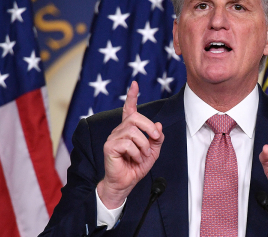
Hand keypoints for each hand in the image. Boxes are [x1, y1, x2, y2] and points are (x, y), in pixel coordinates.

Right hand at [97, 81, 163, 208]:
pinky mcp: (109, 146)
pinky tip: (134, 159)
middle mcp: (119, 130)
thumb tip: (158, 125)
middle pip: (136, 117)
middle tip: (155, 140)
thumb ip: (157, 138)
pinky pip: (127, 143)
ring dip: (144, 145)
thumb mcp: (153, 152)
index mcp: (129, 129)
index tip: (135, 84)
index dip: (132, 96)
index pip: (129, 109)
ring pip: (133, 131)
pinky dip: (136, 152)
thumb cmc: (136, 167)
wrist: (125, 183)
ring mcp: (113, 137)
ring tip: (143, 156)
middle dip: (149, 128)